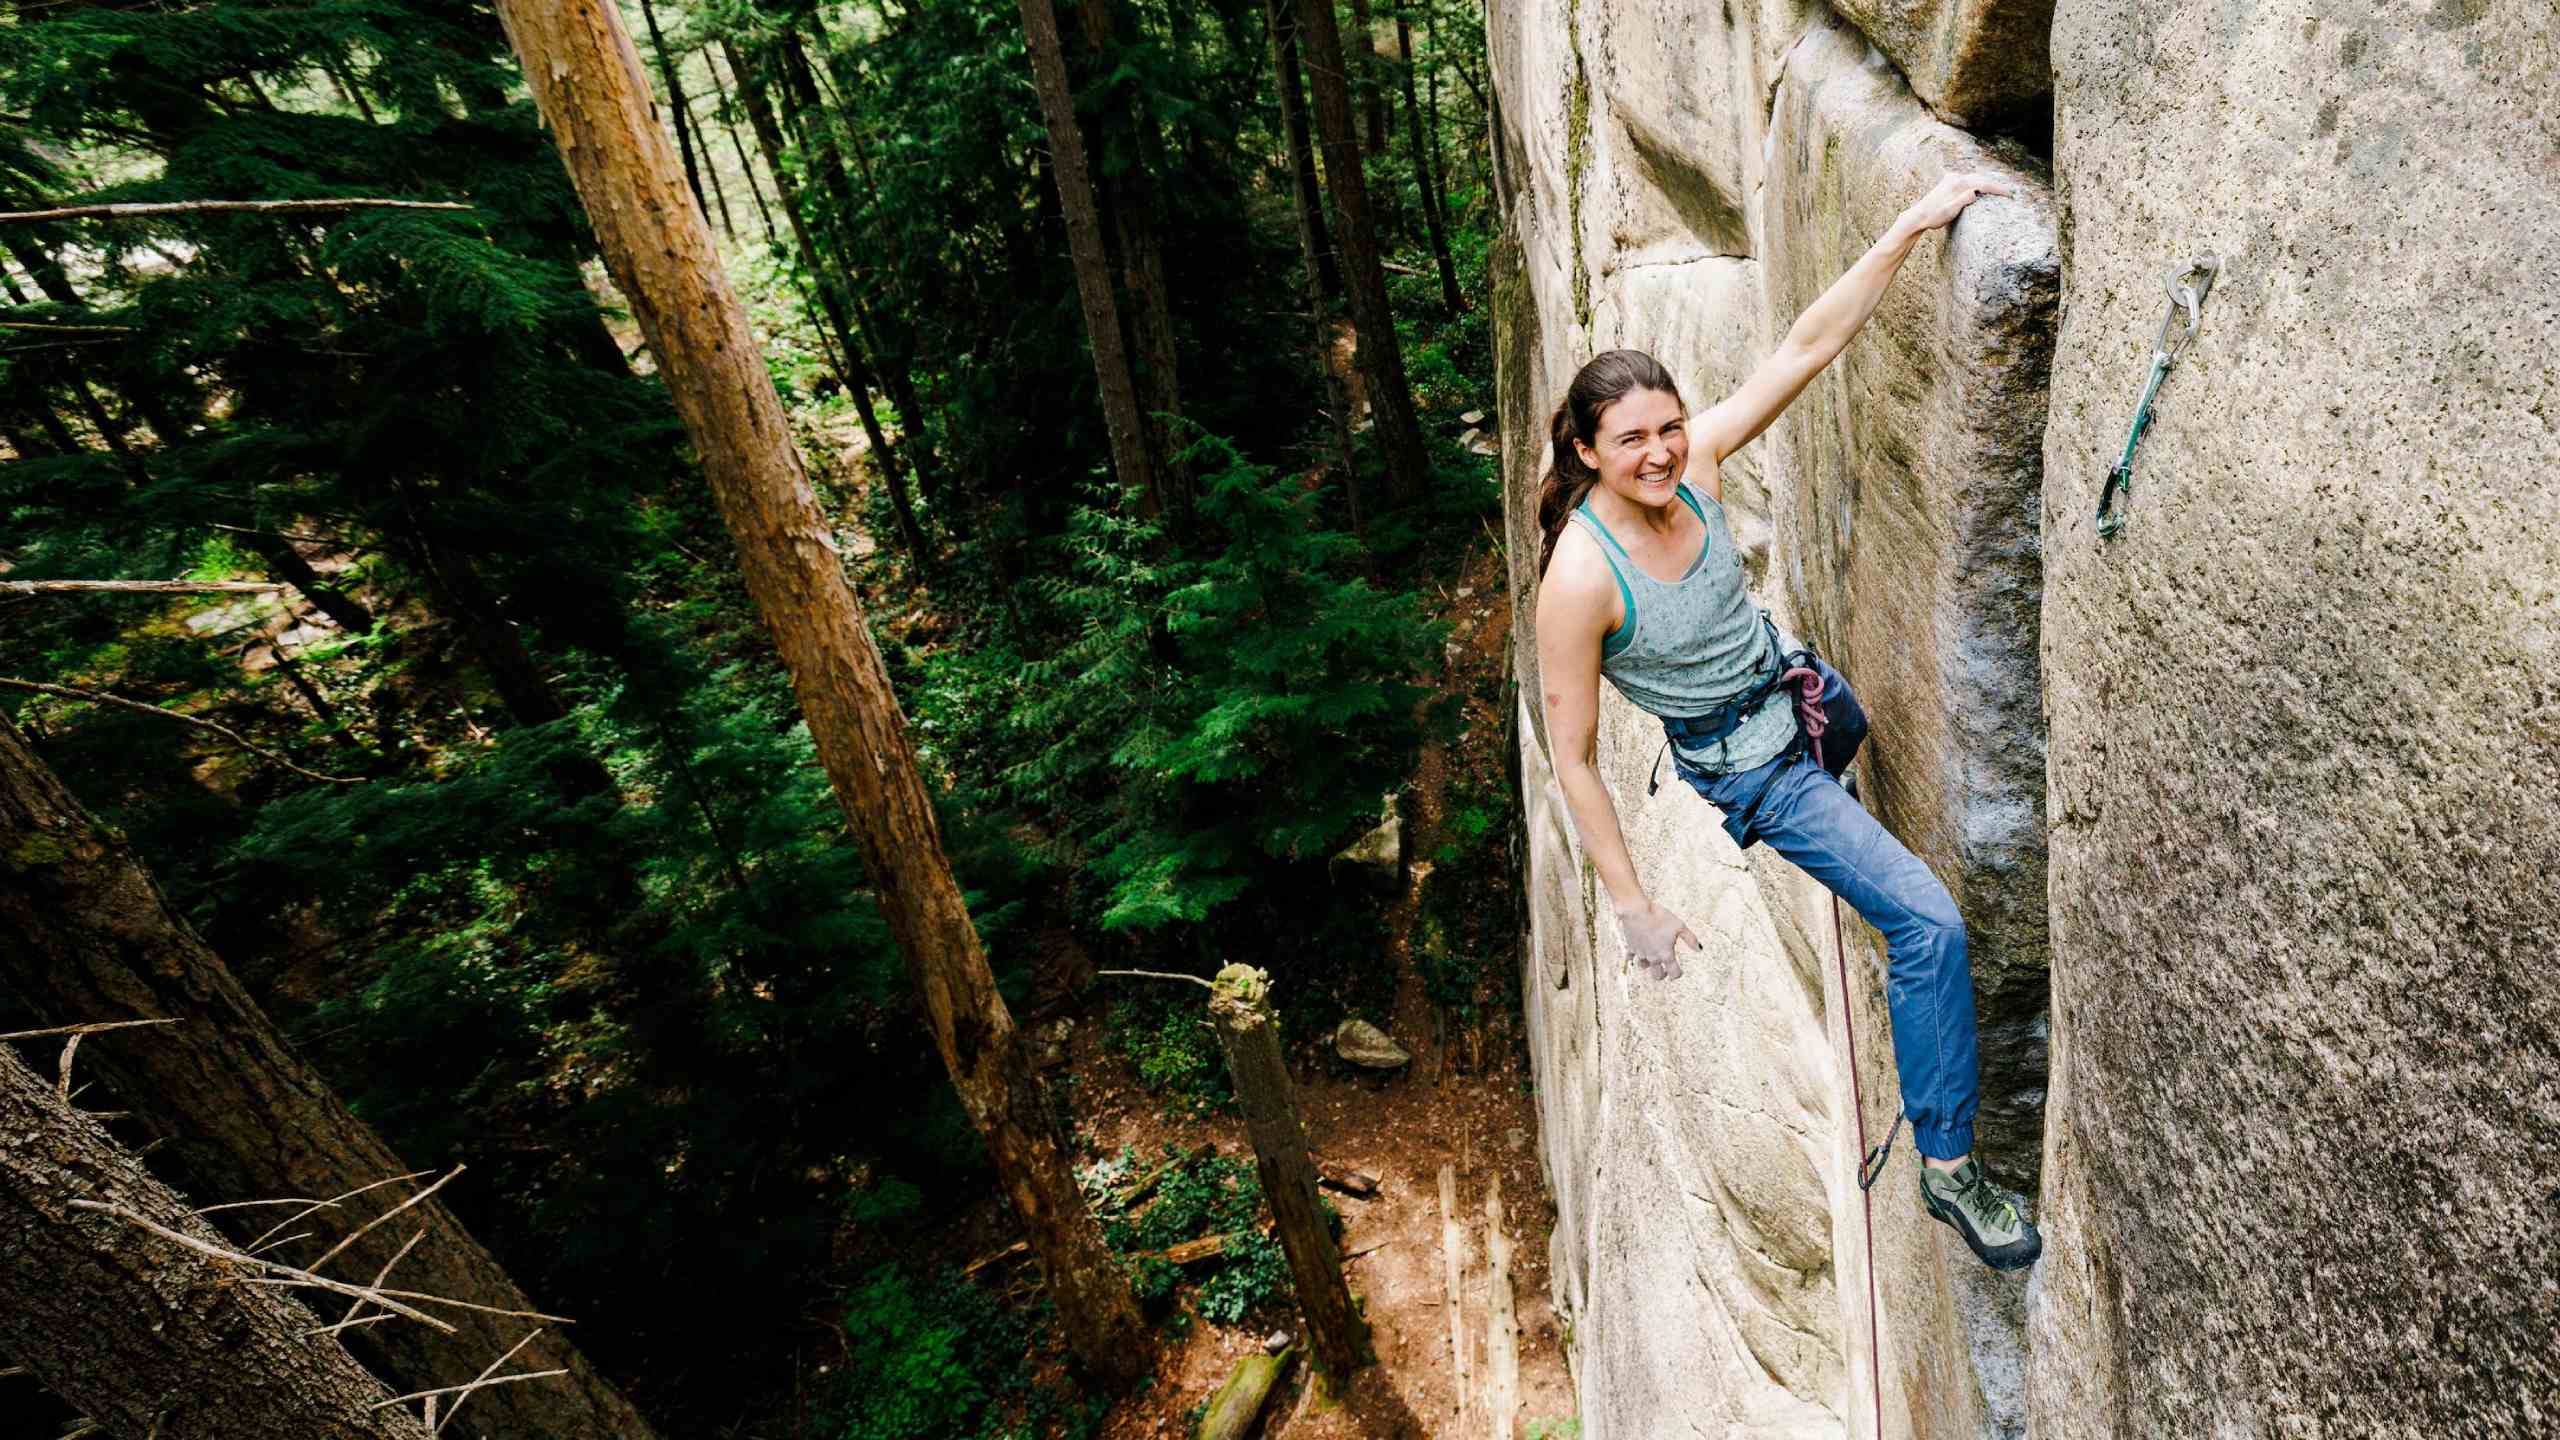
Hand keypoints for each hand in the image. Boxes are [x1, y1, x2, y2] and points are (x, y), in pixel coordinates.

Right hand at [1612, 897, 1700, 981]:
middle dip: (1662, 975)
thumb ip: (1690, 939)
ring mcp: (1641, 953)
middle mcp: (1653, 957)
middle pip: (1657, 975)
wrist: (1638, 911)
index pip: (1674, 973)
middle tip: (1665, 971)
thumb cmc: (1659, 918)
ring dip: (1648, 966)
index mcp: (1666, 954)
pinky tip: (1635, 954)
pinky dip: (1633, 957)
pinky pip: (1630, 957)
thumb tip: (1699, 948)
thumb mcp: (1680, 926)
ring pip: (1643, 967)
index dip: (1678, 974)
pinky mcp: (1631, 946)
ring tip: (1651, 960)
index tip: (1678, 972)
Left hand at [1898, 172, 2014, 235]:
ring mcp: (1951, 178)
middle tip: (2008, 192)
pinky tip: (1982, 188)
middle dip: (1995, 184)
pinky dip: (1977, 183)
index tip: (2009, 194)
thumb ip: (1963, 200)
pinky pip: (1968, 180)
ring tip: (1998, 190)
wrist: (1917, 217)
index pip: (1983, 184)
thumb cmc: (1934, 217)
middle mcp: (1955, 178)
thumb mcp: (1950, 211)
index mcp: (1958, 184)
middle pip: (1981, 178)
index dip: (1997, 189)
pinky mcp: (1948, 182)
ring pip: (1974, 178)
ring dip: (1986, 183)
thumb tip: (1975, 192)